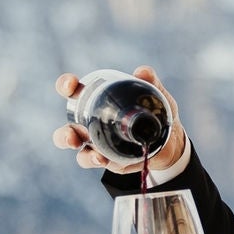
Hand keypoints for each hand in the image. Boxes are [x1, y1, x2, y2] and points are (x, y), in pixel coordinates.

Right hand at [52, 66, 188, 173]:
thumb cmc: (154, 110)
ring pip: (79, 152)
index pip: (73, 91)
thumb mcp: (155, 93)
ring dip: (84, 155)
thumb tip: (142, 72)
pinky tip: (106, 160)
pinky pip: (97, 161)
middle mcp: (90, 124)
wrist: (170, 138)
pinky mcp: (108, 160)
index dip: (66, 86)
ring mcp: (98, 144)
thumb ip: (149, 80)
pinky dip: (98, 161)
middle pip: (67, 131)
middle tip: (72, 136)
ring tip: (96, 156)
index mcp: (95, 101)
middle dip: (64, 136)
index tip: (70, 87)